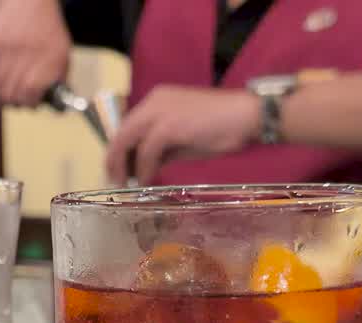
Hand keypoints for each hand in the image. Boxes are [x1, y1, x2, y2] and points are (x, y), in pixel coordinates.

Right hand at [0, 0, 70, 106]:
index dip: (29, 102)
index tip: (31, 103)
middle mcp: (28, 54)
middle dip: (15, 102)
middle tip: (16, 102)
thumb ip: (59, 77)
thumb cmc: (47, 29)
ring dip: (0, 100)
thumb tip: (54, 102)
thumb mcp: (62, 52)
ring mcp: (8, 51)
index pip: (31, 90)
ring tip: (2, 101)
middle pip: (13, 92)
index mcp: (50, 58)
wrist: (27, 2)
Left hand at [106, 86, 261, 184]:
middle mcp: (153, 102)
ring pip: (128, 140)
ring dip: (124, 165)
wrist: (247, 115)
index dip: (119, 149)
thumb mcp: (184, 138)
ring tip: (126, 184)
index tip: (119, 169)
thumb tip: (145, 165)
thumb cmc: (221, 126)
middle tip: (115, 180)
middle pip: (122, 132)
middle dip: (114, 159)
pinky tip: (146, 181)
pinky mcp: (168, 126)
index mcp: (157, 100)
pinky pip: (146, 151)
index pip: (128, 125)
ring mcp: (159, 112)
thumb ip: (163, 148)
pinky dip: (144, 168)